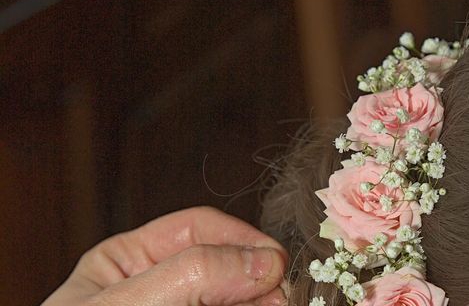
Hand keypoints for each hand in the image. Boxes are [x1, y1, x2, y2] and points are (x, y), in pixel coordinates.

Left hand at [42, 206, 286, 305]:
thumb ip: (189, 275)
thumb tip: (261, 261)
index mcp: (128, 261)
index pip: (197, 228)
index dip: (240, 238)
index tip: (273, 262)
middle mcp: (158, 287)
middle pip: (223, 263)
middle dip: (256, 276)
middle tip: (281, 296)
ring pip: (234, 298)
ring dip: (261, 300)